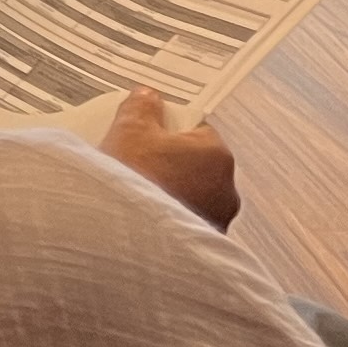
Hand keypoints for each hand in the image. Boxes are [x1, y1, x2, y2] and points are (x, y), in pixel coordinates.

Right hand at [101, 87, 239, 229]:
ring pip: (192, 199)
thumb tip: (148, 96)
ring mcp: (217, 223)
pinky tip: (142, 221)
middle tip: (137, 164)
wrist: (121, 238)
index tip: (147, 135)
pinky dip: (168, 223)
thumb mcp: (129, 131)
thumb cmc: (133, 180)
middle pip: (196, 166)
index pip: (199, 132)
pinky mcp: (203, 249)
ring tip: (136, 196)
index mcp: (217, 155)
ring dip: (171, 196)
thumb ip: (142, 108)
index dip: (170, 131)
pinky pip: (185, 227)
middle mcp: (227, 190)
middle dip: (171, 164)